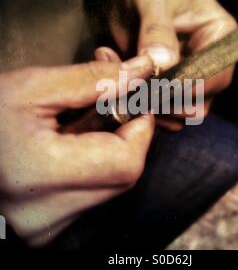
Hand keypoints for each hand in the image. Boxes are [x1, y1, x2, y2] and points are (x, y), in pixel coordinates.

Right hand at [0, 56, 153, 245]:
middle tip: (110, 107)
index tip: (136, 102)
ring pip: (111, 184)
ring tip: (83, 126)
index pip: (126, 161)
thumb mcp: (35, 87)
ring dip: (111, 149)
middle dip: (127, 135)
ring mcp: (47, 226)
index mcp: (42, 175)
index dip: (141, 128)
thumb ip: (96, 79)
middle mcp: (46, 214)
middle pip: (124, 175)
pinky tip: (74, 147)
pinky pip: (93, 192)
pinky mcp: (48, 226)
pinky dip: (95, 165)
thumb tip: (141, 71)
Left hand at [95, 0, 236, 129]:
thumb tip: (163, 64)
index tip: (155, 86)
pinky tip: (115, 78)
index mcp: (217, 36)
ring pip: (175, 112)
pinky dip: (135, 103)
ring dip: (146, 105)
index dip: (187, 88)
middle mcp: (205, 61)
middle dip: (165, 103)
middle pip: (197, 102)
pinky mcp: (162, 84)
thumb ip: (157, 30)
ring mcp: (184, 76)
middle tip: (134, 87)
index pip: (215, 77)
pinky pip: (154, 108)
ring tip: (119, 77)